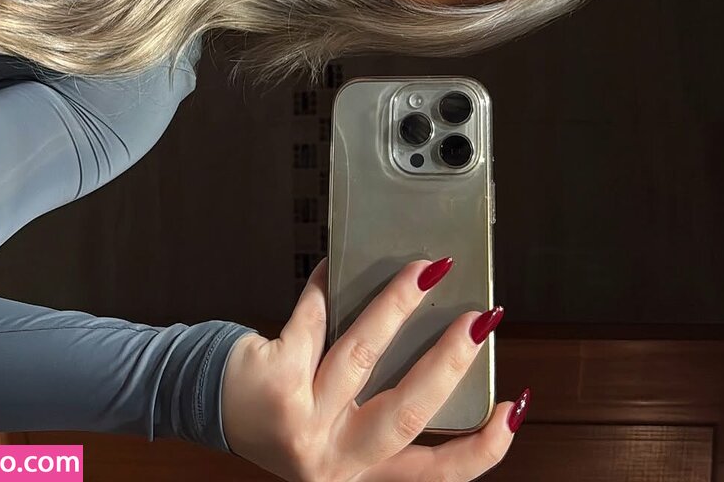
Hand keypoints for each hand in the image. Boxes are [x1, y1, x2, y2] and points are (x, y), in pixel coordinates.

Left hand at [221, 256, 526, 480]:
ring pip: (360, 355)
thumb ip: (381, 404)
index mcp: (362, 470)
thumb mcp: (342, 429)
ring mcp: (303, 421)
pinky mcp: (276, 380)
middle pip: (405, 411)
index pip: (435, 474)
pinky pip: (311, 320)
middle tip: (480, 320)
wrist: (211, 406)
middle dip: (449, 361)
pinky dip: (327, 286)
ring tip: (424, 271)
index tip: (511, 408)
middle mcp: (335, 457)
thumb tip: (437, 337)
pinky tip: (338, 262)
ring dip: (398, 305)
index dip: (481, 448)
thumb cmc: (284, 411)